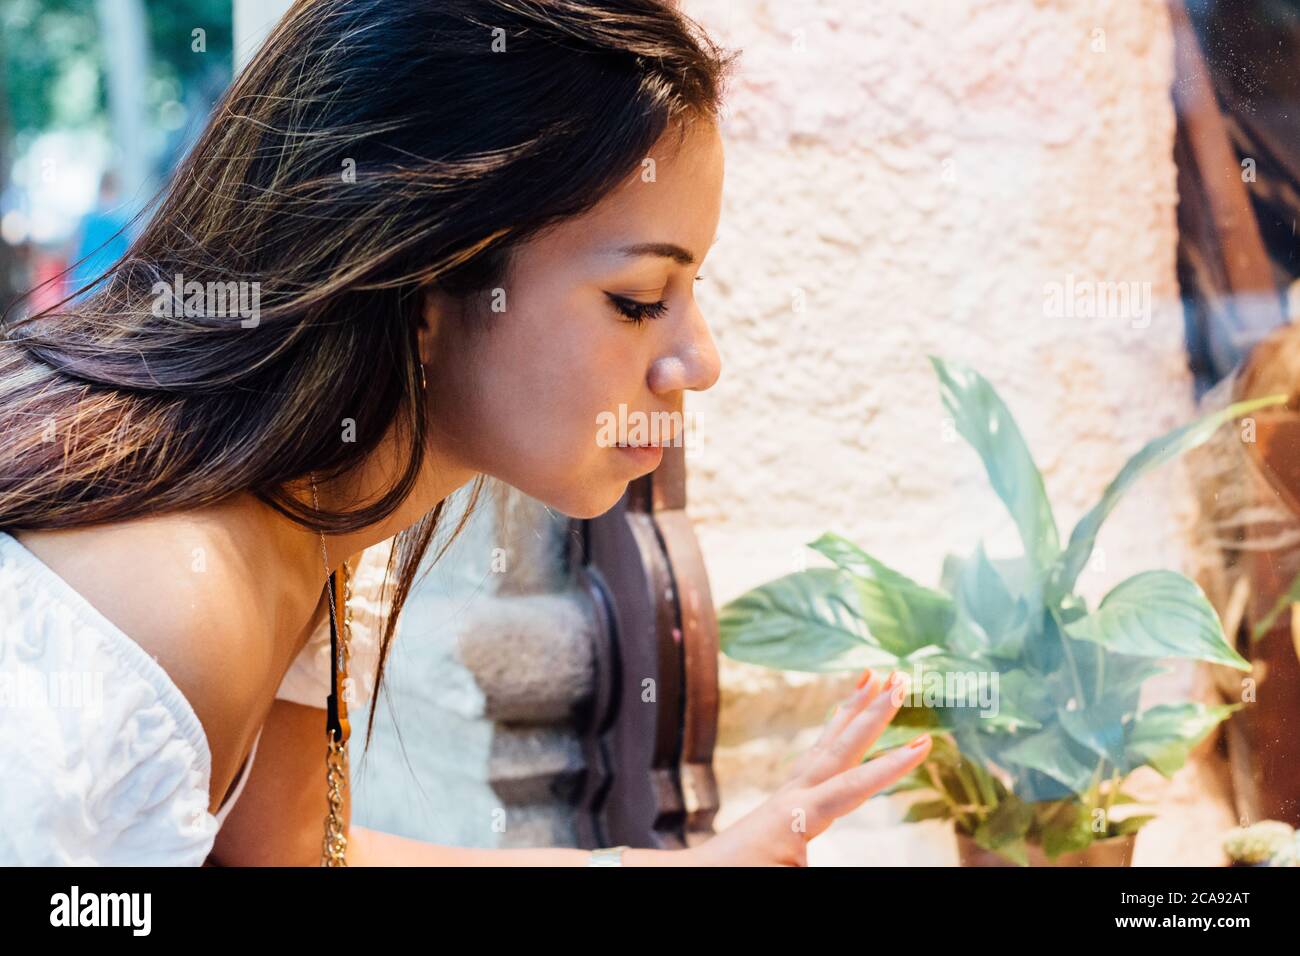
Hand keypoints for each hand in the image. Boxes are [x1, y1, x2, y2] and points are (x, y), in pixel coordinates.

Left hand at [685, 669, 930, 865]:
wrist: (697, 878)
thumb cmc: (741, 879)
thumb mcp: (791, 880)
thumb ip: (825, 870)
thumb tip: (857, 860)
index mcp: (798, 816)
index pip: (853, 786)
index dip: (890, 768)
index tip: (925, 743)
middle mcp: (794, 795)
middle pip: (841, 746)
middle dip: (873, 713)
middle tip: (900, 678)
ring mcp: (788, 792)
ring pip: (827, 742)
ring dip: (852, 710)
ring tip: (871, 676)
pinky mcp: (785, 798)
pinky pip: (816, 755)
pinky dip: (834, 733)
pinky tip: (841, 723)